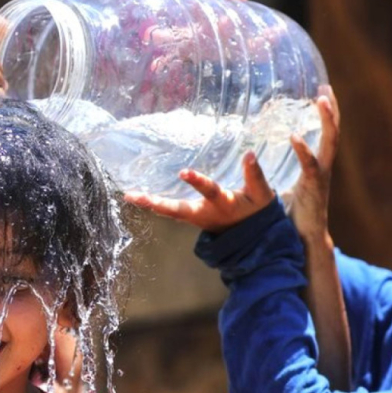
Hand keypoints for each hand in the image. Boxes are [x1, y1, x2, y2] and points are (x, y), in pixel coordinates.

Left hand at [124, 152, 274, 232]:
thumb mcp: (262, 194)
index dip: (198, 183)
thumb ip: (255, 175)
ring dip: (151, 204)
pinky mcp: (192, 218)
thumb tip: (248, 153)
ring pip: (171, 212)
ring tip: (130, 195)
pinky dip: (156, 205)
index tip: (183, 172)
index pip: (209, 192)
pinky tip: (142, 197)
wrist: (252, 239)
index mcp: (223, 204)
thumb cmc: (256, 212)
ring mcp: (196, 218)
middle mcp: (205, 214)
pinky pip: (172, 212)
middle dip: (157, 203)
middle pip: (178, 210)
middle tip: (134, 196)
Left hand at [286, 85, 339, 242]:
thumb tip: (255, 160)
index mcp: (316, 165)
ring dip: (327, 121)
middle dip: (331, 110)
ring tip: (321, 100)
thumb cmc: (293, 214)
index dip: (326, 114)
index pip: (325, 134)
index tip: (322, 91)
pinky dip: (303, 150)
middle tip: (325, 88)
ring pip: (329, 144)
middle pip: (333, 133)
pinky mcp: (313, 188)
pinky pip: (311, 166)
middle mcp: (323, 168)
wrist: (304, 239)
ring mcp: (321, 177)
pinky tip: (294, 136)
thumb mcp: (284, 186)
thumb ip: (276, 172)